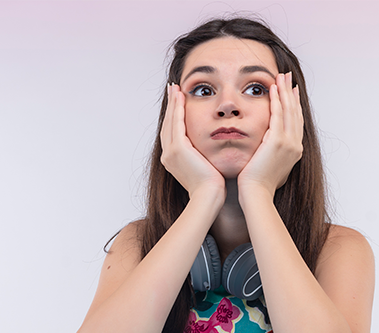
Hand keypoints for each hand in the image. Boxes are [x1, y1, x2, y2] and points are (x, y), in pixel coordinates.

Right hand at [160, 84, 225, 199]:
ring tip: (175, 88)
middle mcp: (168, 155)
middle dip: (170, 106)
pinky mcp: (179, 149)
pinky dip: (177, 109)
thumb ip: (202, 157)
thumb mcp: (204, 168)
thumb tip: (208, 150)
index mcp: (172, 160)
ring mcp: (171, 152)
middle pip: (167, 124)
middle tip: (173, 89)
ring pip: (170, 121)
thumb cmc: (211, 187)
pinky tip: (181, 96)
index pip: (171, 132)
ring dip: (173, 103)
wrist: (209, 197)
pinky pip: (177, 123)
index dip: (172, 116)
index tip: (177, 102)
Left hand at [237, 72, 303, 199]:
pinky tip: (272, 89)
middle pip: (296, 112)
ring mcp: (288, 143)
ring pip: (289, 110)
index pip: (296, 122)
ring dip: (284, 91)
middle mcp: (295, 145)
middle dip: (291, 93)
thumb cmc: (258, 185)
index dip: (294, 105)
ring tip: (280, 76)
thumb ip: (272, 154)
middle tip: (288, 76)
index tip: (291, 91)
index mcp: (294, 151)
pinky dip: (277, 100)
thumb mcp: (270, 166)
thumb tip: (267, 148)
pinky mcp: (277, 142)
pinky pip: (278, 115)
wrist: (256, 194)